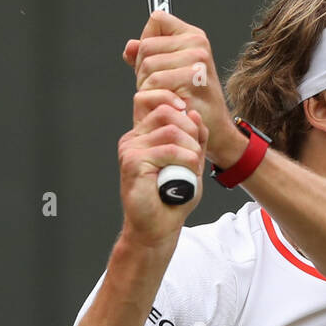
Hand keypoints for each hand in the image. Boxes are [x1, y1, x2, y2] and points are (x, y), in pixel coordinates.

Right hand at [118, 88, 207, 244]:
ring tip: (192, 169)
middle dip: (191, 132)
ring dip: (192, 150)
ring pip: (172, 132)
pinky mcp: (133, 162)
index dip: (171, 99)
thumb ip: (195, 138)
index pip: (152, 100)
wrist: (159, 226)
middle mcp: (133, 138)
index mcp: (144, 135)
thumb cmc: (174, 196)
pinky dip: (187, 161)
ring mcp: (130, 149)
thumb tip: (192, 112)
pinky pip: (169, 150)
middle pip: (167, 113)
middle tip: (196, 156)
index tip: (191, 117)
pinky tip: (187, 173)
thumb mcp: (192, 161)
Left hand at [123, 11, 240, 167]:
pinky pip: (154, 82)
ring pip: (147, 66)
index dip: (148, 40)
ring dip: (147, 86)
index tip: (156, 60)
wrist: (212, 126)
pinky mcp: (193, 77)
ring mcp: (197, 59)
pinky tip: (169, 103)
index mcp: (193, 36)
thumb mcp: (167, 72)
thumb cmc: (191, 99)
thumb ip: (147, 56)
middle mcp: (197, 43)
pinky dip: (154, 97)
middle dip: (143, 70)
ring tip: (165, 96)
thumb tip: (130, 46)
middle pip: (146, 46)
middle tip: (160, 87)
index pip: (157, 20)